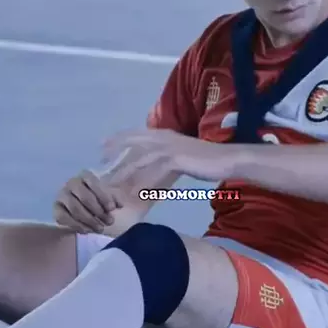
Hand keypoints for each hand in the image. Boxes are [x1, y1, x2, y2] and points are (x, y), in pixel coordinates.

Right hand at [53, 170, 123, 233]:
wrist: (82, 209)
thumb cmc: (97, 199)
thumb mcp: (108, 197)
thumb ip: (114, 199)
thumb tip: (119, 205)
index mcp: (85, 175)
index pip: (94, 183)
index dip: (104, 196)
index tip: (112, 209)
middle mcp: (72, 183)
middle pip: (85, 197)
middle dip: (98, 211)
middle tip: (109, 221)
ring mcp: (62, 195)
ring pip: (75, 209)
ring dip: (90, 220)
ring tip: (101, 228)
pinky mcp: (56, 209)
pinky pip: (65, 218)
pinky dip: (77, 226)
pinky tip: (87, 230)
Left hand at [101, 128, 237, 191]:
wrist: (227, 159)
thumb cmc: (207, 159)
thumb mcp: (183, 154)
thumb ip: (167, 157)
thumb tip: (154, 166)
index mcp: (166, 135)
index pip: (137, 134)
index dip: (120, 139)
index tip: (103, 146)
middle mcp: (165, 138)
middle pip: (134, 143)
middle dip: (115, 151)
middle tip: (99, 162)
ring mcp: (171, 148)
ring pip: (141, 158)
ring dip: (125, 171)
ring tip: (112, 182)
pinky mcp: (177, 159)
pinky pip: (155, 172)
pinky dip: (144, 183)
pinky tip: (135, 193)